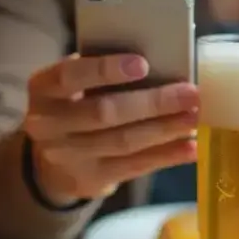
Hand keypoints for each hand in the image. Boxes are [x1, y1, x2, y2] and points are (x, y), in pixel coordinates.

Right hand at [23, 53, 198, 204]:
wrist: (51, 159)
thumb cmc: (76, 103)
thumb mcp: (75, 84)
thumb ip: (102, 70)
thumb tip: (161, 58)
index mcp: (44, 89)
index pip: (70, 76)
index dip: (105, 70)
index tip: (143, 63)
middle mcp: (49, 125)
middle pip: (104, 113)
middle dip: (152, 103)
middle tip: (190, 93)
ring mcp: (68, 157)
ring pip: (123, 142)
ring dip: (165, 130)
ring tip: (195, 117)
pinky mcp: (90, 180)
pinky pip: (134, 167)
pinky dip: (166, 156)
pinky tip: (190, 147)